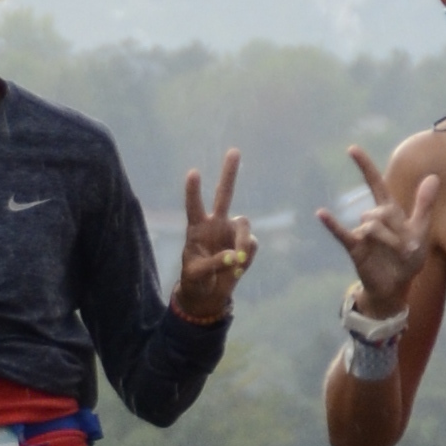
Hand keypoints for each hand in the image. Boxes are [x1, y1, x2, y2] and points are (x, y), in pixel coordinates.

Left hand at [172, 149, 253, 322]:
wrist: (209, 294)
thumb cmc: (195, 280)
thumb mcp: (196, 274)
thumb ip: (214, 263)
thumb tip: (235, 256)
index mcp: (196, 228)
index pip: (194, 205)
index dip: (193, 191)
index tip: (193, 173)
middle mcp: (215, 224)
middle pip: (224, 194)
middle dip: (229, 173)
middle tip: (234, 151)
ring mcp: (232, 233)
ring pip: (244, 223)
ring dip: (242, 241)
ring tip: (237, 261)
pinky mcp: (246, 245)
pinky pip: (251, 245)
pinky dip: (246, 258)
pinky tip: (237, 269)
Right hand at [316, 141, 440, 318]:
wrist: (397, 285)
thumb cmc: (408, 258)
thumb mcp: (421, 230)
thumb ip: (424, 204)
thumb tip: (433, 176)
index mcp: (389, 212)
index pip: (375, 184)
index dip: (365, 166)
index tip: (351, 148)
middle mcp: (372, 219)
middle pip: (381, 212)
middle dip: (397, 230)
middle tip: (407, 249)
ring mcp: (362, 233)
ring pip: (372, 226)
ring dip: (389, 242)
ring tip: (397, 255)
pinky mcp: (355, 248)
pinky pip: (342, 233)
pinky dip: (332, 224)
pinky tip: (321, 213)